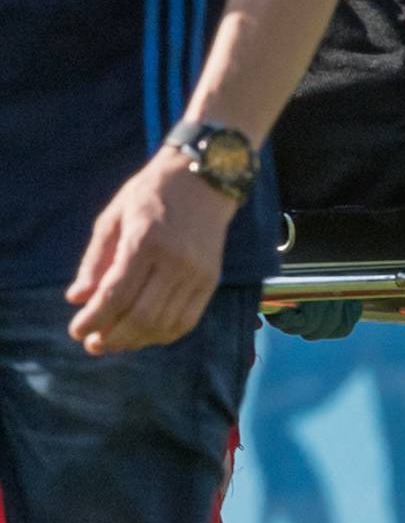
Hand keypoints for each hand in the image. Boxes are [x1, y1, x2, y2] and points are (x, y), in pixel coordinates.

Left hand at [67, 152, 236, 354]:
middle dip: (112, 337)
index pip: (116, 294)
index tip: (76, 330)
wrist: (204, 178)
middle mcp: (175, 260)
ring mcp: (197, 272)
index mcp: (145, 240)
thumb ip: (94, 260)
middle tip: (92, 344)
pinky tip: (144, 335)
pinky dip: (162, 335)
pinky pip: (186, 321)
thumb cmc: (151, 195)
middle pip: (140, 316)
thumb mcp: (113, 217)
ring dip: (135, 341)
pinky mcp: (210, 280)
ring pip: (163, 324)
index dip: (94, 319)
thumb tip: (76, 299)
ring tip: (115, 342)